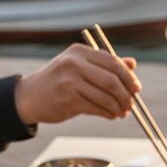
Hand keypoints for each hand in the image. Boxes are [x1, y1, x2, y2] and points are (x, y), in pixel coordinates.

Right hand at [14, 44, 140, 123]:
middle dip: (126, 94)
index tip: (136, 88)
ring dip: (118, 107)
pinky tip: (112, 115)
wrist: (30, 96)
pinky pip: (96, 108)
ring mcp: (70, 82)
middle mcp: (74, 64)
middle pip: (111, 80)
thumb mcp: (80, 66)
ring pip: (105, 96)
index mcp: (79, 51)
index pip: (112, 62)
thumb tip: (132, 64)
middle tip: (131, 104)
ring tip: (123, 112)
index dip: (128, 76)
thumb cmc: (59, 80)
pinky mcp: (68, 100)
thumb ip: (106, 64)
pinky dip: (108, 113)